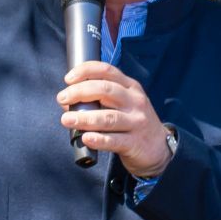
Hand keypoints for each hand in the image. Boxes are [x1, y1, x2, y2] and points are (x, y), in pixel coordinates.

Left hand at [58, 60, 172, 176]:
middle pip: (105, 90)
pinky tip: (86, 138)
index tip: (68, 79)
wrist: (158, 149)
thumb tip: (67, 100)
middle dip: (80, 92)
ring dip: (84, 118)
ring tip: (66, 120)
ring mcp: (137, 122)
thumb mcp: (122, 104)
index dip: (85, 71)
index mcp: (130, 87)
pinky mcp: (135, 143)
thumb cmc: (133, 123)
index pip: (107, 71)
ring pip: (108, 117)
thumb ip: (98, 99)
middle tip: (62, 98)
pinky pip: (114, 140)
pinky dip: (98, 139)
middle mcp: (135, 101)